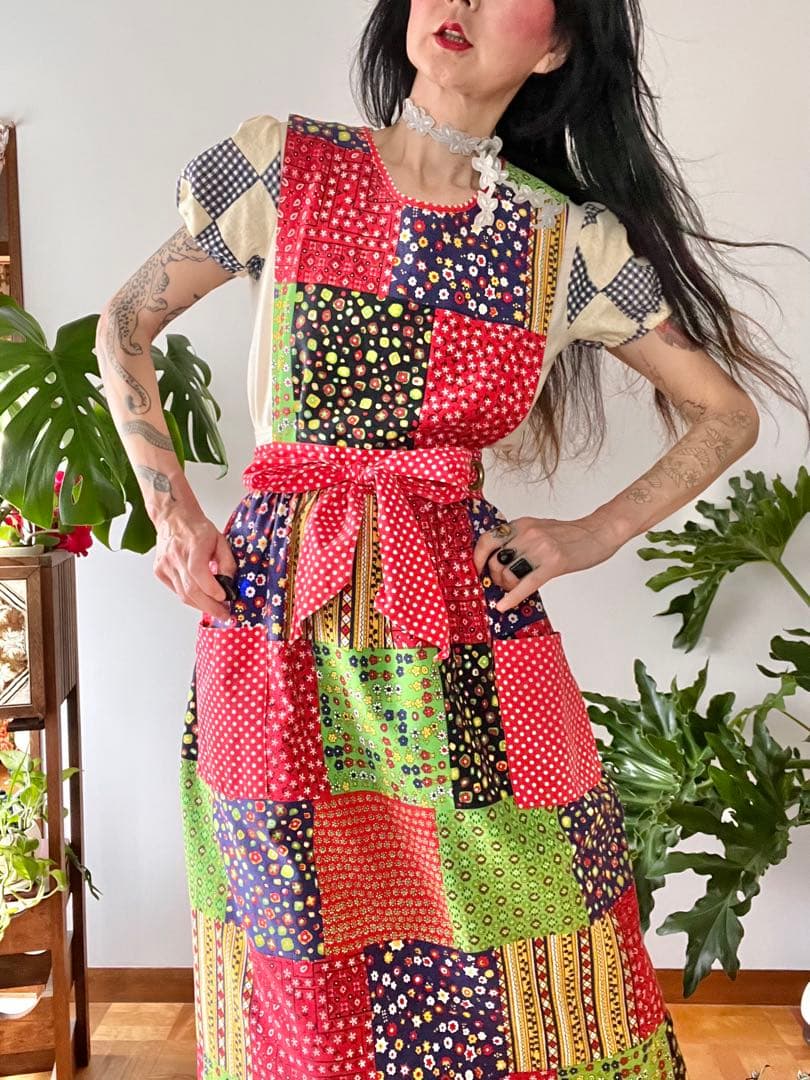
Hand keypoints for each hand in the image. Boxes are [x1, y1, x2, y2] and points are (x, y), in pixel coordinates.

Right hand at [153, 512, 237, 619]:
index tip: (226, 598)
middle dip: (209, 606)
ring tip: (215, 609)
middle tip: (223, 614)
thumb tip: (229, 583)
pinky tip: (200, 598)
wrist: (174, 518)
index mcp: (192, 546)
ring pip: (183, 594)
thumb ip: (227, 562)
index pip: (199, 574)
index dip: (213, 590)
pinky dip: (189, 597)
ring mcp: (165, 565)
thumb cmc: (197, 528)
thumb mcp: (220, 540)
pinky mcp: (159, 571)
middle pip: (191, 590)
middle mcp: (175, 557)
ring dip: (200, 605)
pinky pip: (176, 591)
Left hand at [473, 515, 620, 612]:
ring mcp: (541, 548)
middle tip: (502, 583)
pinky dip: (512, 597)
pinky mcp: (554, 564)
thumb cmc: (570, 535)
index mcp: (522, 524)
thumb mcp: (538, 529)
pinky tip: (504, 606)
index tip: (477, 569)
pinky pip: (526, 584)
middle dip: (495, 577)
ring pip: (508, 573)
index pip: (488, 540)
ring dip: (506, 587)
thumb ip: (519, 540)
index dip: (478, 557)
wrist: (598, 533)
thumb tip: (498, 559)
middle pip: (496, 561)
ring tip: (513, 589)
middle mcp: (528, 534)